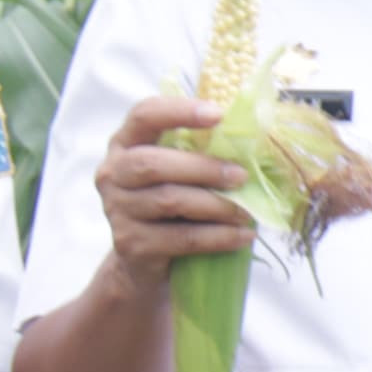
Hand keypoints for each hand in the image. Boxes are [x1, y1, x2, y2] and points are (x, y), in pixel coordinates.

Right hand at [94, 97, 253, 285]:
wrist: (148, 260)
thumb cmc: (176, 204)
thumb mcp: (185, 172)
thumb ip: (204, 152)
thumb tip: (257, 139)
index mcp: (127, 143)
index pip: (144, 115)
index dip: (178, 111)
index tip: (218, 114)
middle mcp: (114, 173)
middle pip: (152, 164)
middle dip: (204, 168)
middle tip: (242, 176)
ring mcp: (117, 209)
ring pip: (170, 201)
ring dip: (217, 205)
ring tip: (246, 212)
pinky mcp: (131, 244)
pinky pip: (181, 238)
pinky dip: (219, 236)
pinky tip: (242, 236)